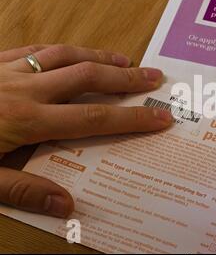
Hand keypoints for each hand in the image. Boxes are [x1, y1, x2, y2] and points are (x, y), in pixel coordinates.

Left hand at [0, 44, 172, 217]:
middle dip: (126, 77)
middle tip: (155, 76)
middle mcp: (25, 90)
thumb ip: (24, 190)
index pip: (95, 117)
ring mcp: (8, 71)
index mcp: (27, 121)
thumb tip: (68, 206)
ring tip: (125, 58)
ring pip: (65, 55)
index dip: (132, 117)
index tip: (160, 117)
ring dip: (99, 56)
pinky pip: (33, 48)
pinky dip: (60, 49)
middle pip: (88, 77)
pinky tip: (72, 52)